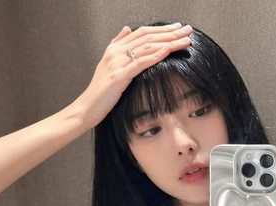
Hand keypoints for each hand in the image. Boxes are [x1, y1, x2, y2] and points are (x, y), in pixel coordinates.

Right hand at [73, 23, 192, 127]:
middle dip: (170, 32)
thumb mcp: (108, 65)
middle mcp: (116, 52)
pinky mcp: (119, 76)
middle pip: (147, 37)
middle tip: (188, 30)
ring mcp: (117, 63)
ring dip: (168, 42)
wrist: (87, 108)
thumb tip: (127, 28)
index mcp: (115, 48)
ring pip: (147, 47)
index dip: (161, 29)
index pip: (142, 33)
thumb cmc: (100, 93)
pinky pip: (140, 62)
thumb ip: (117, 45)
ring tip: (185, 40)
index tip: (179, 28)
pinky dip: (155, 55)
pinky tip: (168, 50)